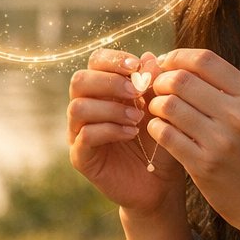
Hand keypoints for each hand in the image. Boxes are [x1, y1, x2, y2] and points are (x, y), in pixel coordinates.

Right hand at [68, 49, 184, 217]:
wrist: (161, 183)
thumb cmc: (160, 141)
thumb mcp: (161, 109)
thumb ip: (154, 84)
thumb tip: (150, 57)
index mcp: (103, 90)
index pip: (95, 62)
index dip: (113, 60)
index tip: (137, 67)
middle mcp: (85, 107)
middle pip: (79, 80)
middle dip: (109, 82)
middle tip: (136, 93)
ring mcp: (78, 132)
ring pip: (78, 107)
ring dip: (110, 108)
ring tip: (136, 118)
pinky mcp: (80, 157)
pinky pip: (85, 136)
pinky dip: (109, 130)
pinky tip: (131, 134)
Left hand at [144, 48, 239, 237]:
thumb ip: (226, 88)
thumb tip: (181, 62)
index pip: (204, 59)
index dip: (177, 57)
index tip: (165, 65)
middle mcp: (239, 115)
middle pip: (181, 79)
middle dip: (160, 81)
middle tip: (156, 90)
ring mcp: (222, 141)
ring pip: (168, 105)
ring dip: (155, 105)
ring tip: (158, 111)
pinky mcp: (204, 165)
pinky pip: (164, 134)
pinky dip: (154, 128)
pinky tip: (159, 130)